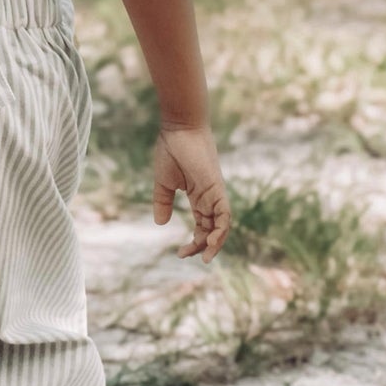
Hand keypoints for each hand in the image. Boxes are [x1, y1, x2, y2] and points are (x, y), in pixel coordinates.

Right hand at [152, 125, 230, 262]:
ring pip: (222, 226)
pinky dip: (221, 230)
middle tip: (187, 256)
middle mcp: (211, 198)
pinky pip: (225, 215)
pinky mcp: (217, 189)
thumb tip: (160, 223)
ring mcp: (216, 193)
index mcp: (199, 197)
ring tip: (205, 257)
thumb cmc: (171, 150)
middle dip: (203, 247)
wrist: (179, 129)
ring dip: (216, 243)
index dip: (195, 242)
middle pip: (213, 229)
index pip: (203, 226)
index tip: (180, 254)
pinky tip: (211, 242)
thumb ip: (163, 202)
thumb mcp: (164, 183)